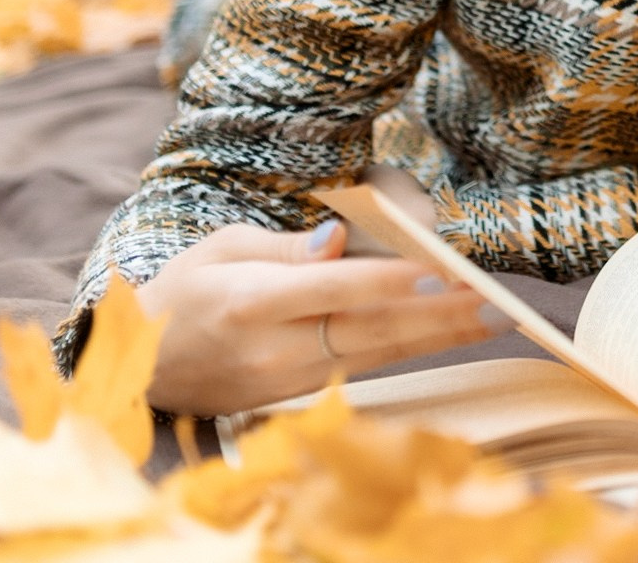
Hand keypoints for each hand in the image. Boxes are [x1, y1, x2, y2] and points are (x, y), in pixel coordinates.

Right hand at [136, 219, 503, 416]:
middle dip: (438, 316)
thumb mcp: (223, 249)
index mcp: (249, 302)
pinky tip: (451, 333)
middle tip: (494, 302)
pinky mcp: (297, 398)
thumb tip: (338, 240)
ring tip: (492, 319)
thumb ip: (286, 248)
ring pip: (376, 356)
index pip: (332, 291)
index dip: (387, 284)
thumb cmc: (187, 292)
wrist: (143, 368)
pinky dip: (410, 349)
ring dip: (439, 337)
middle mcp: (272, 348)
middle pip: (368, 331)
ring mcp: (286, 381)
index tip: (438, 273)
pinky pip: (362, 369)